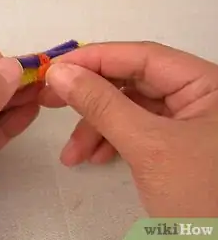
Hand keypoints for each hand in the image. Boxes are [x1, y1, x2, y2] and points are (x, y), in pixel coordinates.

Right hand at [41, 42, 217, 216]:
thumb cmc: (199, 196)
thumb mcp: (147, 146)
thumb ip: (101, 104)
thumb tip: (59, 72)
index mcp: (207, 84)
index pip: (142, 56)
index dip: (94, 58)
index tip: (54, 69)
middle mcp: (197, 96)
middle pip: (131, 83)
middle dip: (90, 99)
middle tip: (50, 101)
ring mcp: (186, 121)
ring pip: (128, 109)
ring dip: (95, 128)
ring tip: (73, 154)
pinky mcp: (174, 144)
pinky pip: (134, 131)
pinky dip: (109, 142)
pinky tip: (93, 159)